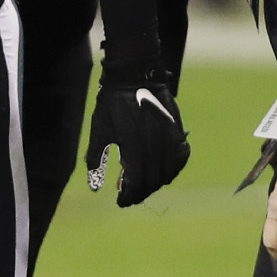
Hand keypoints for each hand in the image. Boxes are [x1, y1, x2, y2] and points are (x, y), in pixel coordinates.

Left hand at [83, 74, 189, 205]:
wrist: (135, 75)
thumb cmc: (112, 103)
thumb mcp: (99, 129)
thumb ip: (97, 158)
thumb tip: (95, 187)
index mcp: (132, 143)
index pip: (135, 180)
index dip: (129, 194)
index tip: (121, 202)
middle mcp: (153, 142)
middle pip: (152, 179)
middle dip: (141, 193)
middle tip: (130, 198)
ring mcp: (168, 136)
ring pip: (168, 171)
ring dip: (156, 184)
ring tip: (144, 188)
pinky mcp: (177, 130)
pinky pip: (180, 157)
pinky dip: (173, 169)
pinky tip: (164, 174)